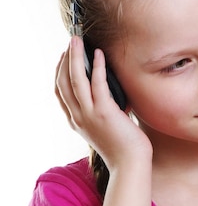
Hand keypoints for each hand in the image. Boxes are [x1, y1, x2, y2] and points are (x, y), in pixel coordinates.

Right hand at [55, 36, 152, 168]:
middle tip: (71, 41)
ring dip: (76, 57)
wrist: (130, 164)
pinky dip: (97, 67)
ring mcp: (89, 115)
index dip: (60, 71)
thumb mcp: (105, 126)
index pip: (60, 92)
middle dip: (65, 59)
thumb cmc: (124, 147)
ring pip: (76, 79)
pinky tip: (99, 54)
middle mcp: (78, 117)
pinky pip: (97, 84)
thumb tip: (110, 90)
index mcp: (76, 121)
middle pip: (63, 82)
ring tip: (78, 41)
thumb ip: (102, 109)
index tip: (65, 57)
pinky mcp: (105, 113)